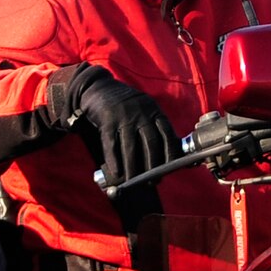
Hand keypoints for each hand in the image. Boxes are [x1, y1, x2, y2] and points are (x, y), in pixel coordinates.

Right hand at [68, 67, 181, 186]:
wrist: (99, 88)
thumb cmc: (127, 107)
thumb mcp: (146, 111)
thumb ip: (156, 128)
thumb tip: (169, 155)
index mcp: (155, 112)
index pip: (168, 135)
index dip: (171, 154)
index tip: (171, 169)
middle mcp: (142, 114)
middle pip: (151, 143)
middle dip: (153, 165)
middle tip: (153, 181)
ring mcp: (123, 116)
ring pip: (131, 147)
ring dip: (133, 168)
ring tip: (134, 182)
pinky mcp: (106, 120)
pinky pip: (111, 143)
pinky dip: (114, 160)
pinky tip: (116, 173)